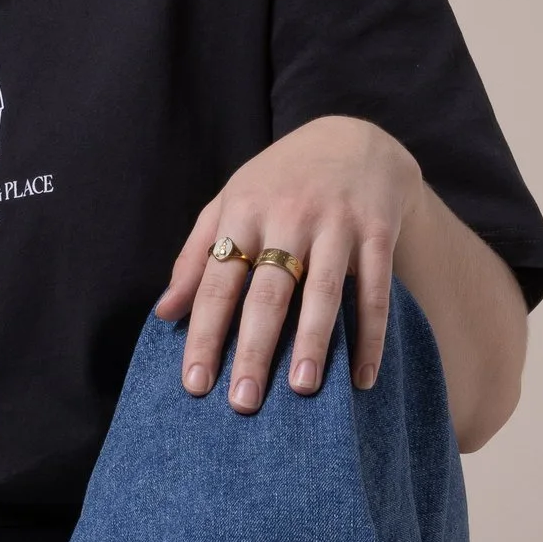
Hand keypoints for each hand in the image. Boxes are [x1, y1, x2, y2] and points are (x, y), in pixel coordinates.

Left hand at [156, 116, 422, 411]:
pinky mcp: (377, 230)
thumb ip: (196, 256)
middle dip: (254, 349)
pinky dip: (370, 335)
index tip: (195, 384)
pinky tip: (362, 377)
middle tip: (244, 401)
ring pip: (322, 291)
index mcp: (243, 211)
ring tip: (303, 388)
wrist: (354, 140)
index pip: (217, 282)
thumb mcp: (230, 204)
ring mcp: (335, 223)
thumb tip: (165, 313)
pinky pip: (375, 290)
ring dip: (313, 342)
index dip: (205, 334)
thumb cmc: (279, 183)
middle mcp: (287, 216)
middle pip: (267, 292)